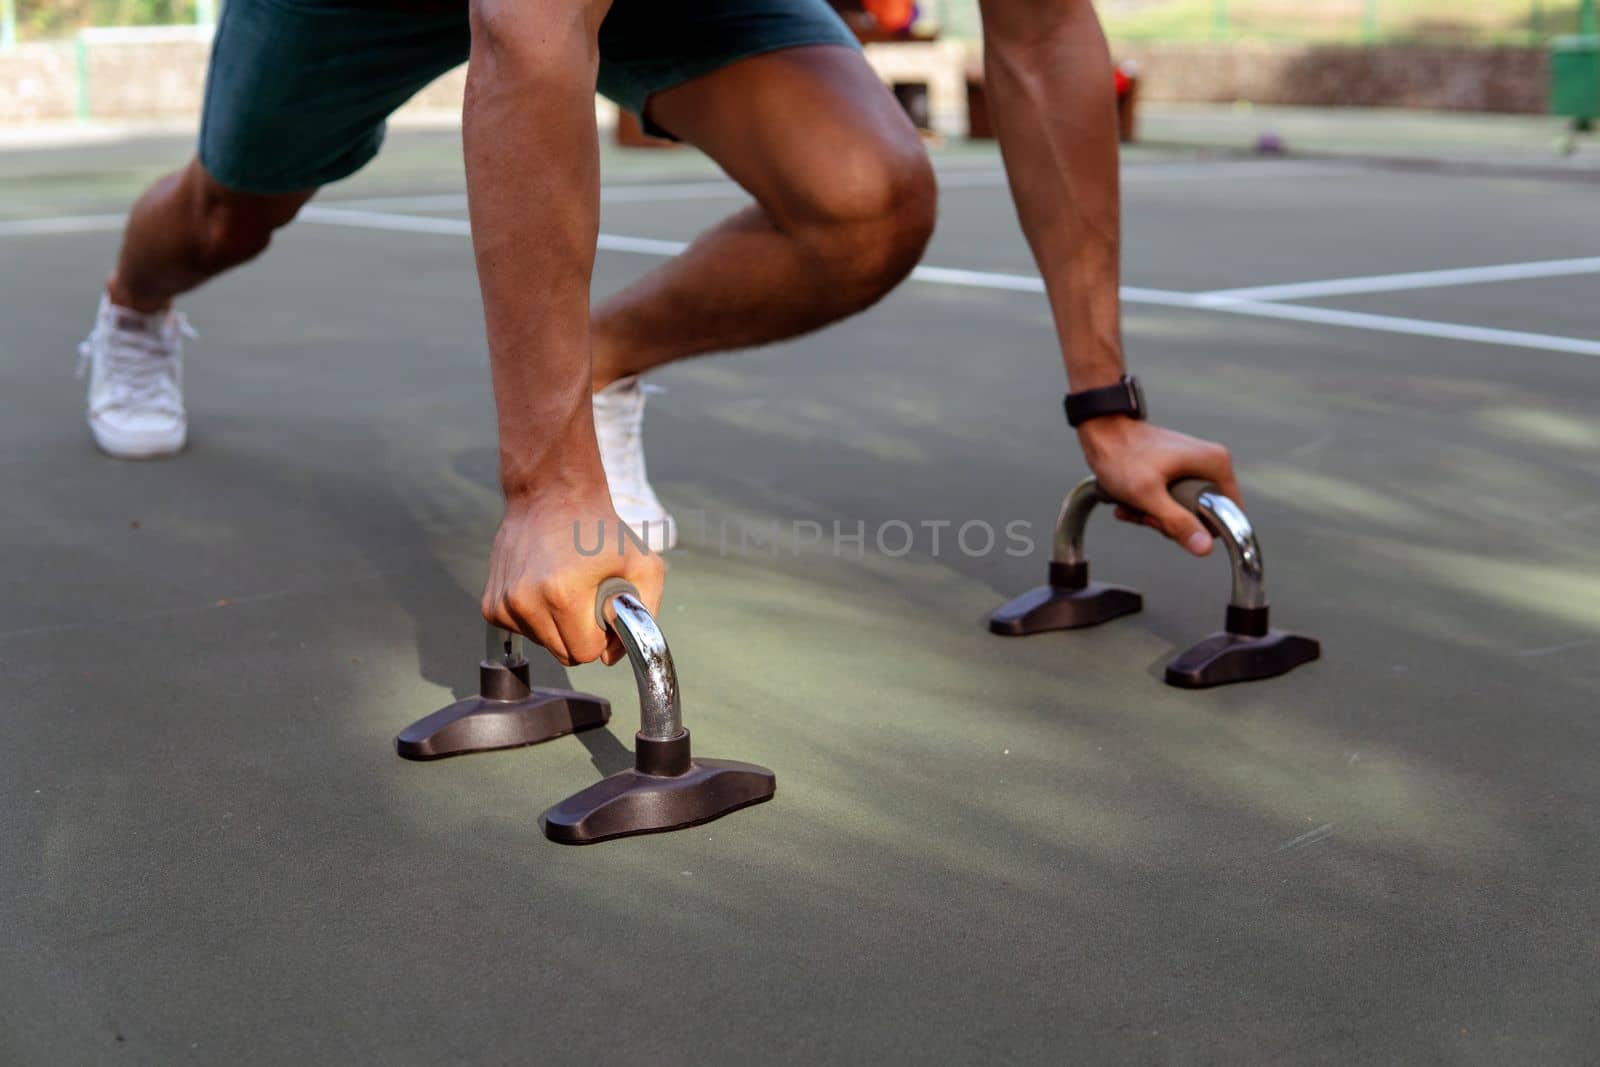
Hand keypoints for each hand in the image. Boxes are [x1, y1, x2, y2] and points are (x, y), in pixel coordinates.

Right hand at [481, 487, 665, 666]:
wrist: (550, 495)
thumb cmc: (598, 528)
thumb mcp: (643, 564)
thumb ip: (642, 613)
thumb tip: (612, 654)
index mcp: (563, 594)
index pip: (586, 653)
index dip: (601, 636)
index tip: (602, 610)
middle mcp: (526, 601)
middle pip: (564, 654)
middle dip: (580, 634)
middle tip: (586, 597)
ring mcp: (504, 603)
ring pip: (543, 644)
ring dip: (558, 625)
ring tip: (565, 586)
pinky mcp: (491, 604)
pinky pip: (523, 631)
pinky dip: (536, 617)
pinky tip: (544, 586)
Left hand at [1076, 416, 1240, 556]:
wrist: (1101, 433)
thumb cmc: (1121, 456)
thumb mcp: (1148, 495)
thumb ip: (1177, 522)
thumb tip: (1204, 548)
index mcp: (1216, 465)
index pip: (1230, 515)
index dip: (1201, 528)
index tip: (1170, 523)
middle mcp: (1211, 464)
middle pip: (1203, 516)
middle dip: (1171, 522)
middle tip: (1147, 514)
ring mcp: (1194, 467)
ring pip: (1184, 511)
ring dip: (1156, 516)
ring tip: (1133, 506)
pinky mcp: (1178, 472)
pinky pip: (1171, 501)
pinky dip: (1150, 507)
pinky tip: (1129, 504)